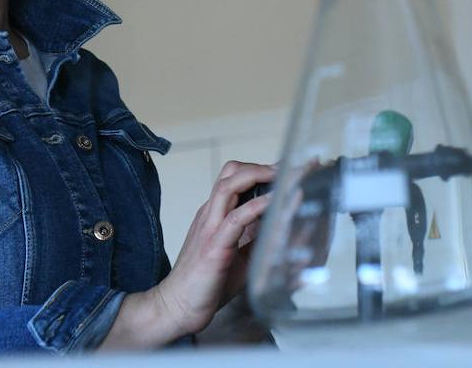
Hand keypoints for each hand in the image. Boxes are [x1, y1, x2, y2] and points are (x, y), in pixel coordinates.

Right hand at [101, 160, 274, 349]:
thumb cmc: (207, 283)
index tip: (291, 168)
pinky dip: (257, 206)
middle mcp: (211, 214)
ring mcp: (210, 227)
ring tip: (288, 175)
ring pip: (230, 185)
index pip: (236, 179)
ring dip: (261, 176)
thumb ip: (254, 236)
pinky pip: (235, 218)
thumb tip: (281, 225)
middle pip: (232, 172)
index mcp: (215, 215)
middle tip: (293, 168)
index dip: (263, 170)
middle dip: (264, 165)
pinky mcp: (214, 245)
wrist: (178, 306)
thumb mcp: (238, 254)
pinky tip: (275, 202)